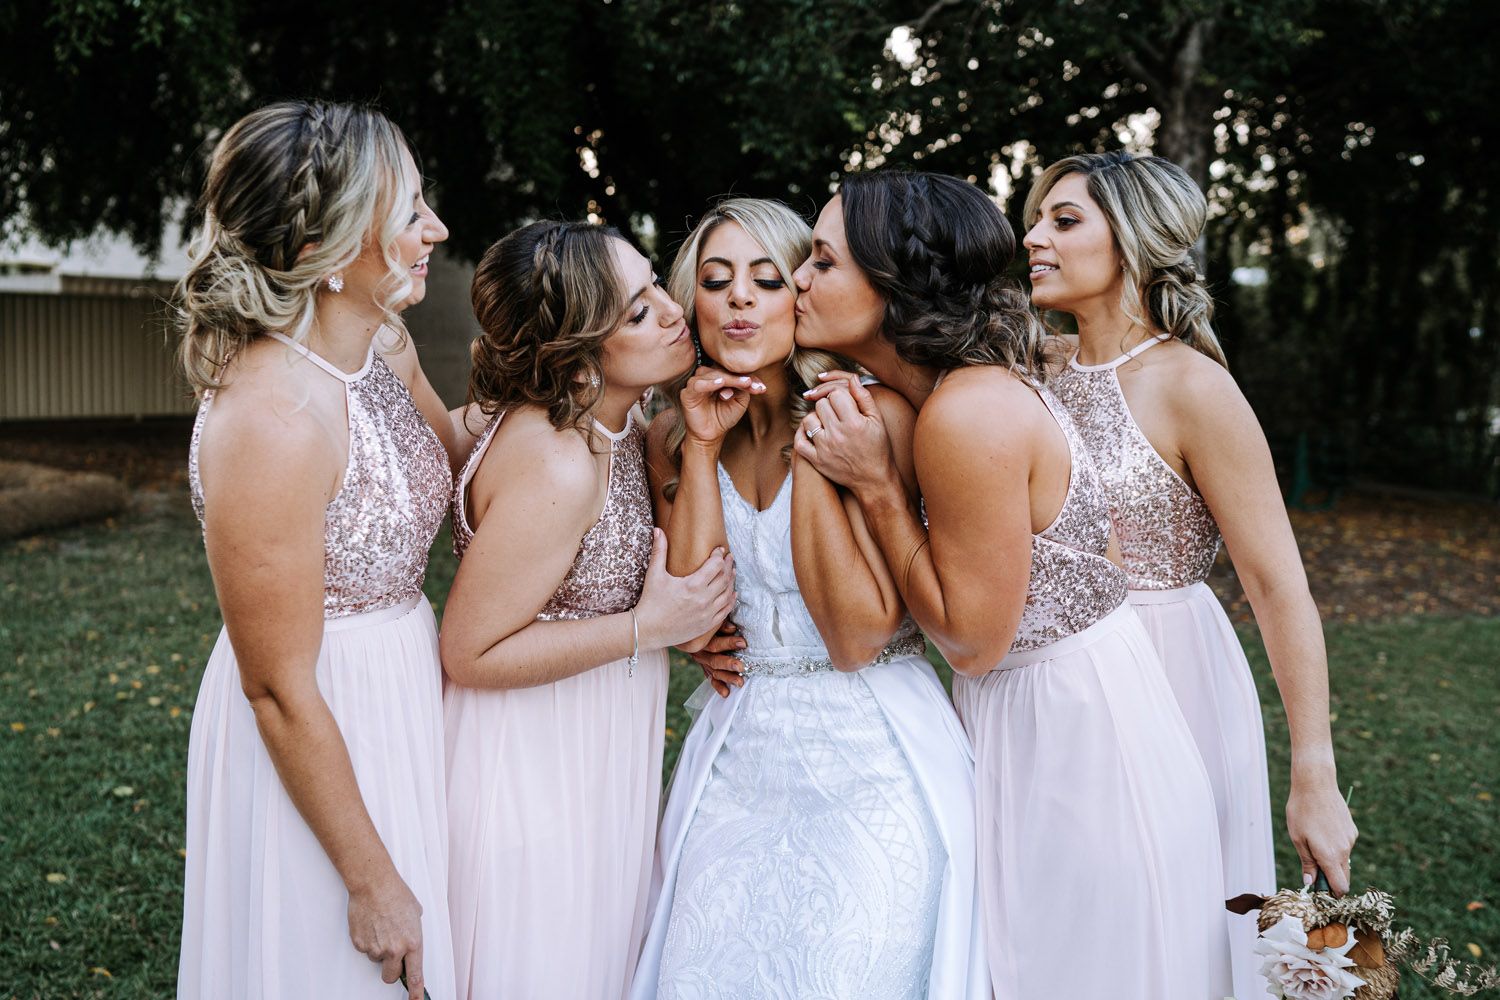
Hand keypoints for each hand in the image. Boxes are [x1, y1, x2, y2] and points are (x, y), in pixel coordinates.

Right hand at [347, 871, 425, 998]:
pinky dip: (367, 940)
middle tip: (390, 954)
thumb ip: (413, 932)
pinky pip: (365, 949)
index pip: (415, 974)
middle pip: (390, 976)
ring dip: (379, 949)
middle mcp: (395, 949)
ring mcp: (376, 948)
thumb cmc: (396, 894)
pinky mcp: (360, 944)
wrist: (373, 884)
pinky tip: (371, 924)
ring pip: (376, 960)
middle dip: (390, 970)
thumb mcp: (415, 913)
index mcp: (413, 943)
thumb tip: (409, 941)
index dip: (416, 991)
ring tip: (381, 926)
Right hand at [634, 529, 736, 648]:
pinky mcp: (707, 625)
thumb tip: (658, 530)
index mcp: (692, 585)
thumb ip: (659, 551)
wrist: (647, 630)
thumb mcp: (654, 575)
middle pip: (725, 578)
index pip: (715, 565)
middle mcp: (703, 599)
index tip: (719, 550)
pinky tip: (731, 592)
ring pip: (728, 593)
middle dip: (729, 565)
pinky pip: (726, 610)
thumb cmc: (650, 601)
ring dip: (731, 581)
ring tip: (731, 572)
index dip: (719, 555)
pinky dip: (730, 600)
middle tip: (729, 558)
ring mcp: (707, 614)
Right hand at [680, 366, 764, 447]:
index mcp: (719, 377)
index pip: (734, 372)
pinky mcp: (687, 393)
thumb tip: (747, 380)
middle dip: (739, 378)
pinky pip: (697, 384)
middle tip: (751, 384)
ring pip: (712, 374)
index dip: (748, 377)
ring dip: (728, 378)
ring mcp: (696, 384)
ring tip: (741, 383)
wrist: (711, 436)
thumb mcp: (739, 402)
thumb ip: (743, 390)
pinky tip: (720, 384)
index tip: (761, 388)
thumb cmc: (724, 417)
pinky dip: (709, 383)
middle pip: (723, 371)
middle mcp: (707, 377)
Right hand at [687, 621, 745, 696]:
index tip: (743, 643)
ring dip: (727, 678)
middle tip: (742, 667)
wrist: (690, 631)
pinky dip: (718, 686)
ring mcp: (702, 663)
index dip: (729, 643)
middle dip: (729, 664)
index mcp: (701, 640)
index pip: (715, 644)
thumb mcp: (712, 622)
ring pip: (714, 672)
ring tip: (740, 682)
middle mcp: (700, 654)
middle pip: (714, 660)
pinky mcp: (706, 669)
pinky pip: (711, 679)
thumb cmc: (708, 623)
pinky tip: (726, 693)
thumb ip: (721, 625)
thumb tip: (733, 628)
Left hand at [794, 373, 897, 497]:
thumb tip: (852, 378)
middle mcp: (837, 435)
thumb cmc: (878, 448)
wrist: (874, 480)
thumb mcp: (877, 420)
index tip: (844, 403)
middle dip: (828, 405)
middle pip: (820, 404)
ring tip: (827, 423)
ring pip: (808, 419)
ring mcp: (824, 449)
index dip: (839, 395)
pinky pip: (799, 441)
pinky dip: (802, 434)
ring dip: (816, 418)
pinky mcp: (816, 461)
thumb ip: (864, 397)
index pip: (835, 394)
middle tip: (837, 413)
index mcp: (853, 423)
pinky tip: (812, 431)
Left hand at [1286, 775, 1358, 894]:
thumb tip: (1310, 883)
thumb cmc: (1301, 811)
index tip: (1321, 892)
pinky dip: (1336, 847)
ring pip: (1344, 860)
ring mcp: (1350, 839)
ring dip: (1332, 861)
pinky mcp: (1352, 830)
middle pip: (1344, 876)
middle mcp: (1345, 850)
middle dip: (1332, 879)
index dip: (1332, 893)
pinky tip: (1323, 832)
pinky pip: (1345, 846)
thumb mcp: (1298, 839)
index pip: (1340, 886)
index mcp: (1330, 855)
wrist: (1316, 784)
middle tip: (1314, 872)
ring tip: (1314, 843)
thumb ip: (1307, 863)